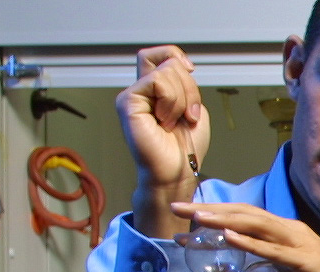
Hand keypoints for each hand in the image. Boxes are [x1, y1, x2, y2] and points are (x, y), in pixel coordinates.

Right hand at [119, 45, 212, 236]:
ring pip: (166, 71)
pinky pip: (157, 81)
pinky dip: (171, 100)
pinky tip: (164, 120)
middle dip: (189, 86)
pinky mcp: (127, 102)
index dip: (175, 55)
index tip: (190, 71)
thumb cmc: (184, 145)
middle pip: (168, 61)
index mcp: (155, 90)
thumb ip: (184, 84)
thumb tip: (181, 65)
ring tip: (173, 121)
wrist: (176, 169)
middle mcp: (140, 90)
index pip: (159, 55)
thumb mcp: (192, 106)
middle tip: (187, 114)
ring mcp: (132, 95)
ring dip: (182, 98)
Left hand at [173, 202, 319, 271]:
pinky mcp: (307, 261)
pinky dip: (250, 242)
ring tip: (198, 218)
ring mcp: (300, 243)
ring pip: (257, 225)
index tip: (185, 218)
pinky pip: (274, 250)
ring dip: (225, 220)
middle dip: (210, 210)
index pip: (244, 218)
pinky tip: (230, 238)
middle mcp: (291, 231)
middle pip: (245, 214)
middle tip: (179, 209)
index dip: (214, 214)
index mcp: (285, 233)